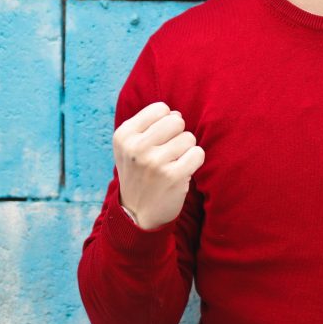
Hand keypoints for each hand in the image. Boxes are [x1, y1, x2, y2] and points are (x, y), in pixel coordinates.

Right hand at [112, 101, 204, 229]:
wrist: (136, 215)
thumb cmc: (139, 174)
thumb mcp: (129, 147)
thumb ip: (150, 125)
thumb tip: (176, 113)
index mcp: (124, 135)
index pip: (161, 109)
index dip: (166, 123)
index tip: (158, 140)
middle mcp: (136, 147)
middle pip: (177, 121)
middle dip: (178, 135)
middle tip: (168, 153)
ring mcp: (154, 162)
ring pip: (189, 137)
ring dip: (186, 150)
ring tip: (172, 164)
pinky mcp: (172, 176)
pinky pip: (198, 153)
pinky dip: (194, 161)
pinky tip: (182, 172)